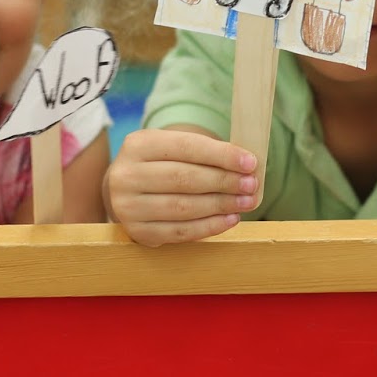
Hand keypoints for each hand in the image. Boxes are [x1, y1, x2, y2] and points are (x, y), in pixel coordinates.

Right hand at [104, 128, 258, 245]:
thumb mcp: (172, 149)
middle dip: (224, 181)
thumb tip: (246, 166)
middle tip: (251, 185)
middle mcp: (126, 175)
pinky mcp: (137, 232)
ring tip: (245, 202)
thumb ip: (205, 153)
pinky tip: (229, 219)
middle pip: (184, 178)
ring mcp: (128, 206)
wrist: (126, 191)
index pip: (186, 147)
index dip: (221, 155)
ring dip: (220, 205)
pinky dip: (209, 226)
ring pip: (183, 207)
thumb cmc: (161, 165)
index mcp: (137, 145)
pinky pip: (180, 231)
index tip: (250, 162)